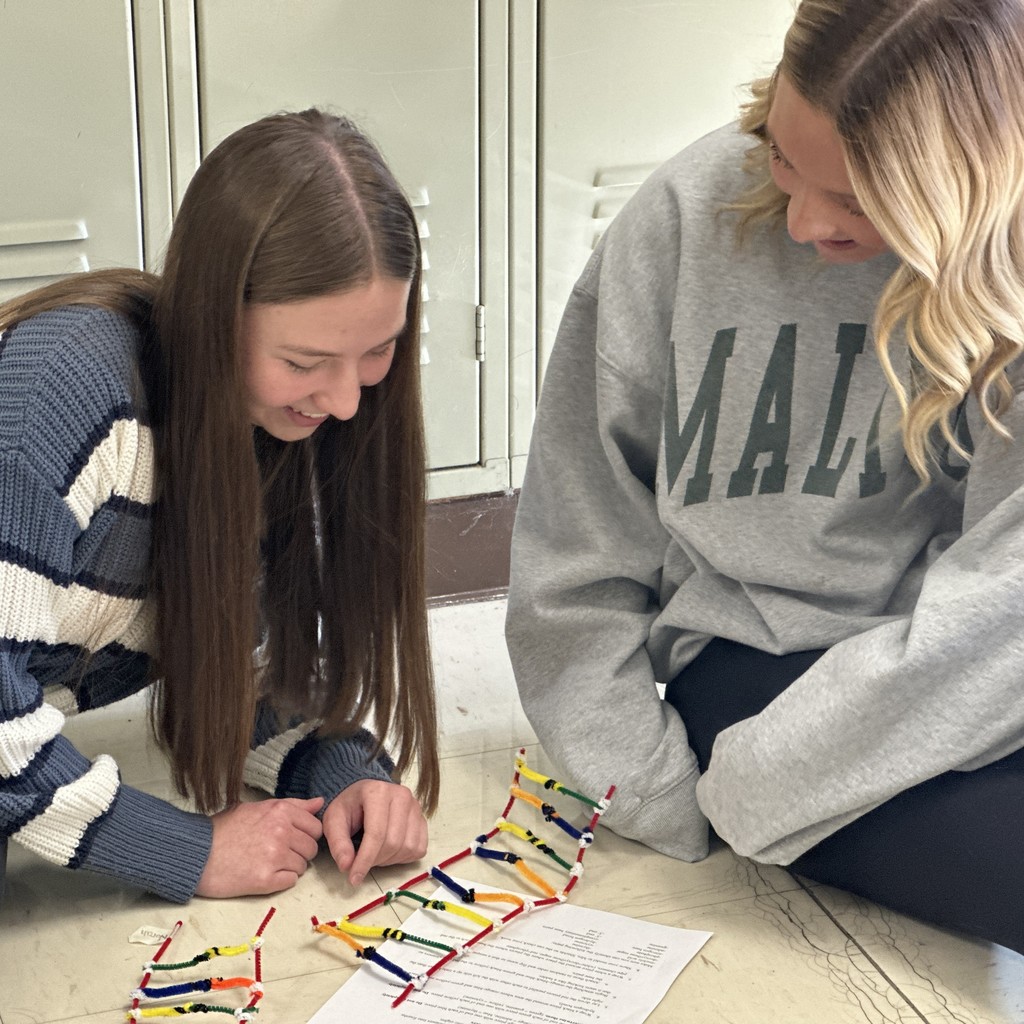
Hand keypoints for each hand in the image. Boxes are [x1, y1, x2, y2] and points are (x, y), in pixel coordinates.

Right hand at [195, 797, 323, 897]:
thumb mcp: (258, 808)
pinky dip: (281, 880)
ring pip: (302, 866)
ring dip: (289, 867)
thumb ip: (293, 805)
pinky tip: (264, 874)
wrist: (196, 854)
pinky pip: (291, 881)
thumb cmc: (224, 829)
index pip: (315, 827)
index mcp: (280, 811)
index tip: (293, 838)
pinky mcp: (266, 880)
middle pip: (311, 848)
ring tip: (268, 863)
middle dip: (299, 852)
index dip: (306, 834)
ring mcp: (275, 856)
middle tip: (278, 853)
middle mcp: (281, 832)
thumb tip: (320, 802)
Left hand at [322, 780, 427, 886]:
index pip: (376, 834)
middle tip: (361, 862)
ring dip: (389, 860)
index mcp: (378, 792)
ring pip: (408, 848)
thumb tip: (347, 866)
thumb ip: (338, 842)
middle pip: (393, 842)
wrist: (366, 794)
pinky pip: (419, 849)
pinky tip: (389, 851)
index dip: (365, 860)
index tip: (354, 879)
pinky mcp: (423, 819)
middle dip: (375, 861)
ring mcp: (416, 807)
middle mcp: (402, 796)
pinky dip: (403, 858)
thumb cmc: (350, 807)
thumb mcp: (334, 820)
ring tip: (374, 853)